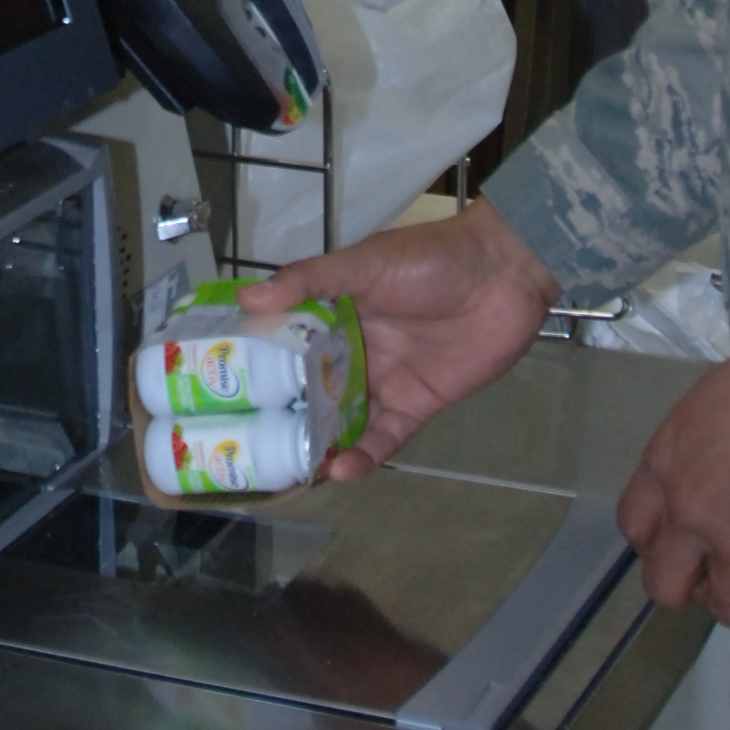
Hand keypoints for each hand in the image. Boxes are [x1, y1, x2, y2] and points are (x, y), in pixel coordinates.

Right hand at [249, 198, 559, 472]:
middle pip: (313, 390)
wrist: (505, 274)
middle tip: (252, 448)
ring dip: (322, 443)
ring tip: (294, 468)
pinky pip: (385, 437)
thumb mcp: (366, 263)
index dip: (260, 370)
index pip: (290, 346)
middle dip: (287, 417)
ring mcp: (386, 381)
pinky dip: (364, 455)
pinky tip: (341, 469)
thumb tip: (245, 298)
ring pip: (345, 420)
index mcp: (336, 312)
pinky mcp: (418, 405)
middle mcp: (356, 350)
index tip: (225, 395)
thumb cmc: (431, 259)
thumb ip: (310, 280)